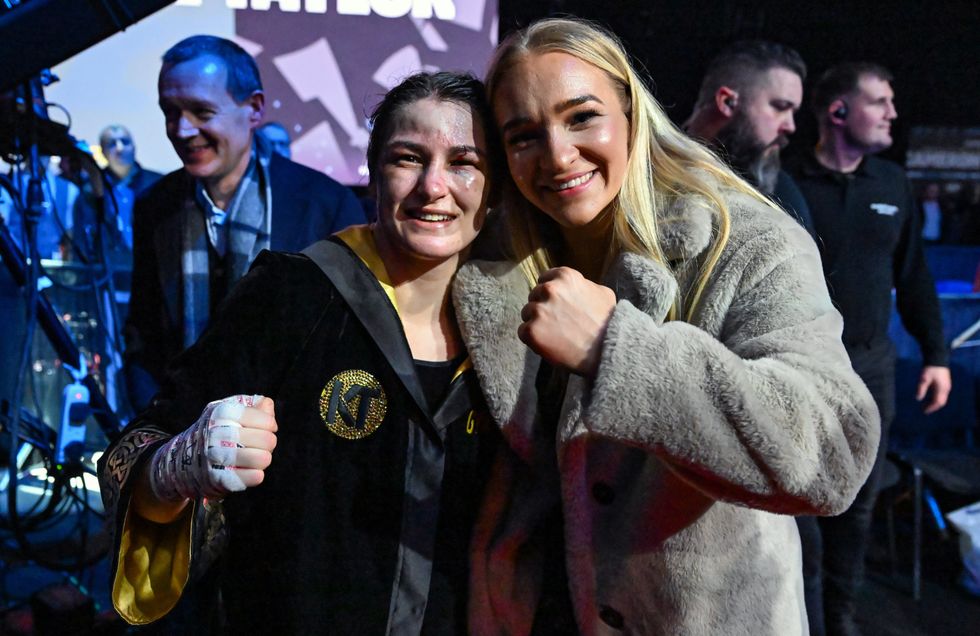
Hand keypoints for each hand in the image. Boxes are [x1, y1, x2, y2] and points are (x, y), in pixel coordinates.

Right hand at [149, 394, 278, 502]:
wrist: (183, 460)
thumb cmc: (213, 431)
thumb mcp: (226, 410)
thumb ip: (251, 405)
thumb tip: (268, 407)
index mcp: (223, 412)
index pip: (266, 420)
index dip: (270, 425)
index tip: (263, 428)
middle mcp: (218, 433)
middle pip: (268, 440)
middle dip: (268, 443)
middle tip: (258, 445)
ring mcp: (217, 457)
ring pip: (263, 459)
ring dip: (263, 459)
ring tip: (253, 457)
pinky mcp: (219, 478)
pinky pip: (255, 477)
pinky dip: (256, 474)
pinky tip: (249, 470)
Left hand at [518, 267, 616, 375]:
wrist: (607, 350)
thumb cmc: (608, 323)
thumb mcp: (602, 293)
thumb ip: (584, 285)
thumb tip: (577, 287)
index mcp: (565, 277)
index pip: (545, 279)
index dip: (549, 294)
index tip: (556, 305)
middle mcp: (549, 290)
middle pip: (534, 296)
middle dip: (543, 308)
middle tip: (557, 323)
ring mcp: (539, 310)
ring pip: (527, 313)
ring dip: (537, 323)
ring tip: (555, 335)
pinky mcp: (532, 331)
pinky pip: (523, 331)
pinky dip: (533, 338)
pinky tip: (548, 343)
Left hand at [916, 365, 951, 414]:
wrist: (938, 359)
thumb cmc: (931, 369)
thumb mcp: (924, 379)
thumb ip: (921, 389)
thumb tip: (918, 399)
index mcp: (942, 389)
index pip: (938, 403)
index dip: (931, 408)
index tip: (924, 411)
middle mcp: (946, 389)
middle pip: (941, 402)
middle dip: (933, 407)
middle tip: (924, 410)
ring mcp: (946, 386)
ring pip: (941, 398)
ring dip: (934, 402)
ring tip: (925, 405)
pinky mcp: (944, 383)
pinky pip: (941, 394)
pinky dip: (935, 398)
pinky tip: (928, 397)